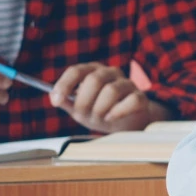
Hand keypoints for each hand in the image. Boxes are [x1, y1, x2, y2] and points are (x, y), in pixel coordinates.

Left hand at [50, 62, 166, 132]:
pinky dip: (118, 111)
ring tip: (99, 118)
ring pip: (111, 90)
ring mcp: (128, 84)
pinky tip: (111, 118)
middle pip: (94, 80)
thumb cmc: (100, 112)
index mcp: (93, 71)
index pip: (76, 71)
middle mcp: (111, 72)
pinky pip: (131, 101)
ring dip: (100, 109)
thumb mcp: (79, 108)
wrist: (126, 124)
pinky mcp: (140, 97)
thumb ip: (67, 102)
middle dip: (84, 101)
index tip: (55, 101)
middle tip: (83, 114)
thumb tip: (55, 98)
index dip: (64, 85)